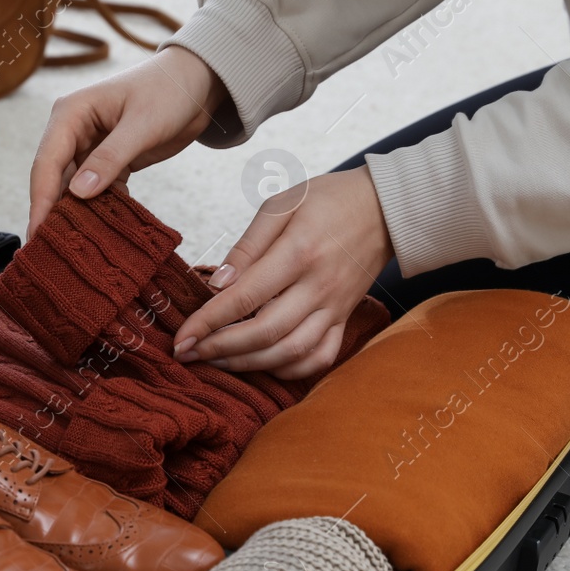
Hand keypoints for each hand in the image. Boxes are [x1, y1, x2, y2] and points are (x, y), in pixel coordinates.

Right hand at [29, 46, 227, 237]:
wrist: (197, 83)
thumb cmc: (168, 91)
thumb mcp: (142, 125)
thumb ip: (110, 158)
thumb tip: (78, 193)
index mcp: (70, 114)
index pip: (46, 163)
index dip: (41, 200)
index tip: (37, 233)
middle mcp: (73, 131)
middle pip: (54, 179)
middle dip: (52, 213)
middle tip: (47, 252)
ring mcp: (90, 147)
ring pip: (74, 188)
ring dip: (76, 214)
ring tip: (73, 249)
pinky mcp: (109, 160)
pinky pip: (97, 190)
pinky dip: (100, 209)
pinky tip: (103, 232)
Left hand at [174, 166, 392, 379]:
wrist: (387, 208)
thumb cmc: (328, 201)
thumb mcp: (283, 205)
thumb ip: (248, 245)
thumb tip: (217, 284)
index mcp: (299, 253)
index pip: (245, 297)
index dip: (209, 322)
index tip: (182, 338)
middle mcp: (318, 287)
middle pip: (265, 332)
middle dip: (221, 349)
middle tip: (189, 353)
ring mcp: (335, 308)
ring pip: (290, 352)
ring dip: (248, 364)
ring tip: (216, 360)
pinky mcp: (345, 319)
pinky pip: (319, 358)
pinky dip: (289, 369)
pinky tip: (262, 364)